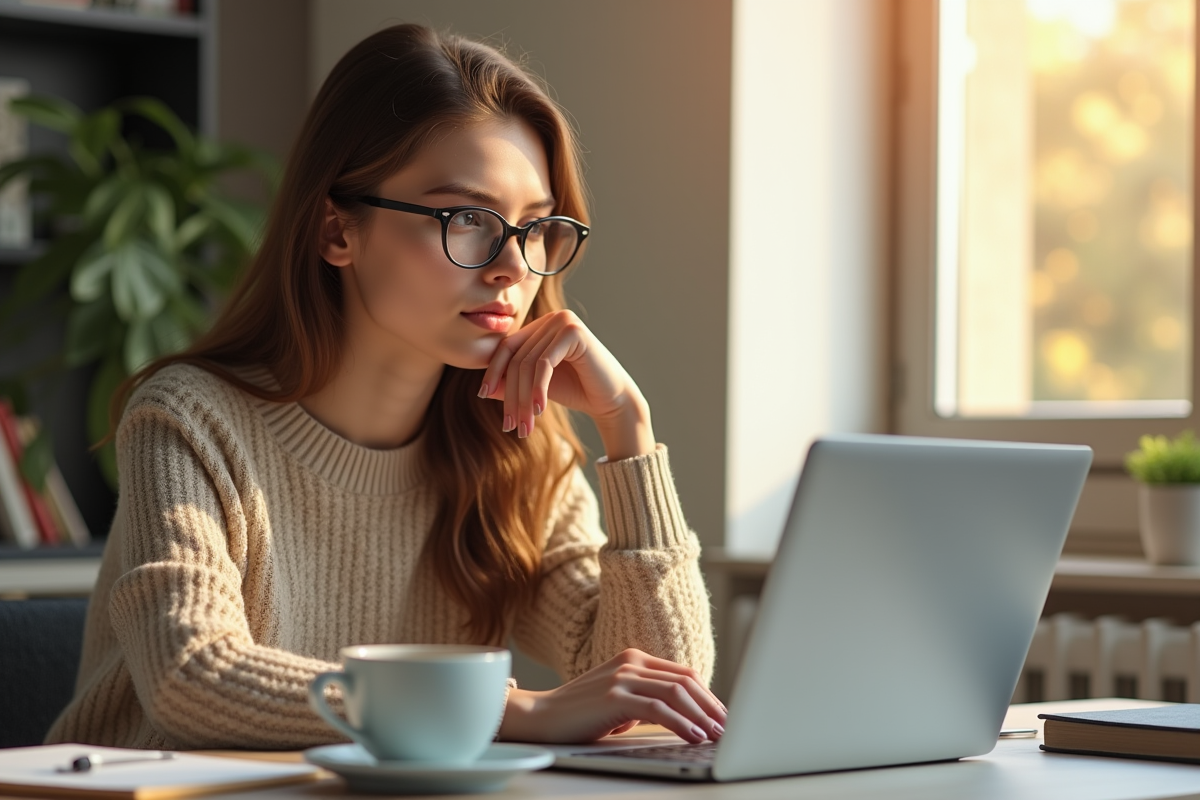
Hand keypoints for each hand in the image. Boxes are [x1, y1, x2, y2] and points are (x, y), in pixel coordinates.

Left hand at [477, 310, 654, 459]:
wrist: (612, 401)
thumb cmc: (577, 390)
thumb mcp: (536, 388)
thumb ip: (511, 384)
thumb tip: (484, 389)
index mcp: (542, 326)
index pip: (507, 347)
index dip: (493, 371)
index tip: (482, 395)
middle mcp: (552, 319)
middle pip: (517, 358)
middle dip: (511, 394)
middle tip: (510, 425)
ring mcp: (563, 321)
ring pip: (528, 364)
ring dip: (523, 399)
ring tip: (523, 426)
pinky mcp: (573, 331)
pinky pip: (544, 363)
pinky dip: (538, 389)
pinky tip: (539, 411)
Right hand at [497, 649, 726, 743]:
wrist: (541, 715)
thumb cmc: (581, 713)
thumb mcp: (619, 700)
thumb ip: (647, 700)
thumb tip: (685, 717)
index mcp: (634, 658)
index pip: (683, 673)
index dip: (707, 695)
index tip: (721, 715)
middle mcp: (631, 662)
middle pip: (685, 681)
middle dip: (710, 706)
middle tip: (727, 727)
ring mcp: (622, 676)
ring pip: (676, 693)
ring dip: (701, 716)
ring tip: (715, 734)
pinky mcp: (614, 696)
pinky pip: (658, 708)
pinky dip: (680, 722)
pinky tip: (692, 735)